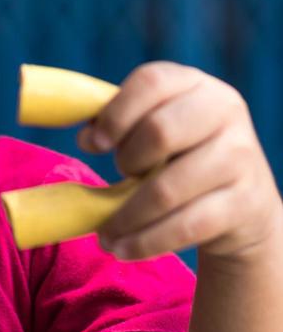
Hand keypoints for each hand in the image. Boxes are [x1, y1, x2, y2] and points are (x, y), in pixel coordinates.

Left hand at [76, 61, 282, 263]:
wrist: (245, 199)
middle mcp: (224, 112)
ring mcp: (240, 157)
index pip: (151, 82)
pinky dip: (145, 242)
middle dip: (127, 159)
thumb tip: (86, 137)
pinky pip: (185, 226)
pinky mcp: (244, 203)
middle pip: (160, 131)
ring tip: (105, 233)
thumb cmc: (185, 154)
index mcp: (195, 84)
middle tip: (118, 173)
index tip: (91, 142)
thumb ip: (124, 123)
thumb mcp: (161, 125)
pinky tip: (123, 249)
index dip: (115, 113)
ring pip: (167, 189)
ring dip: (126, 216)